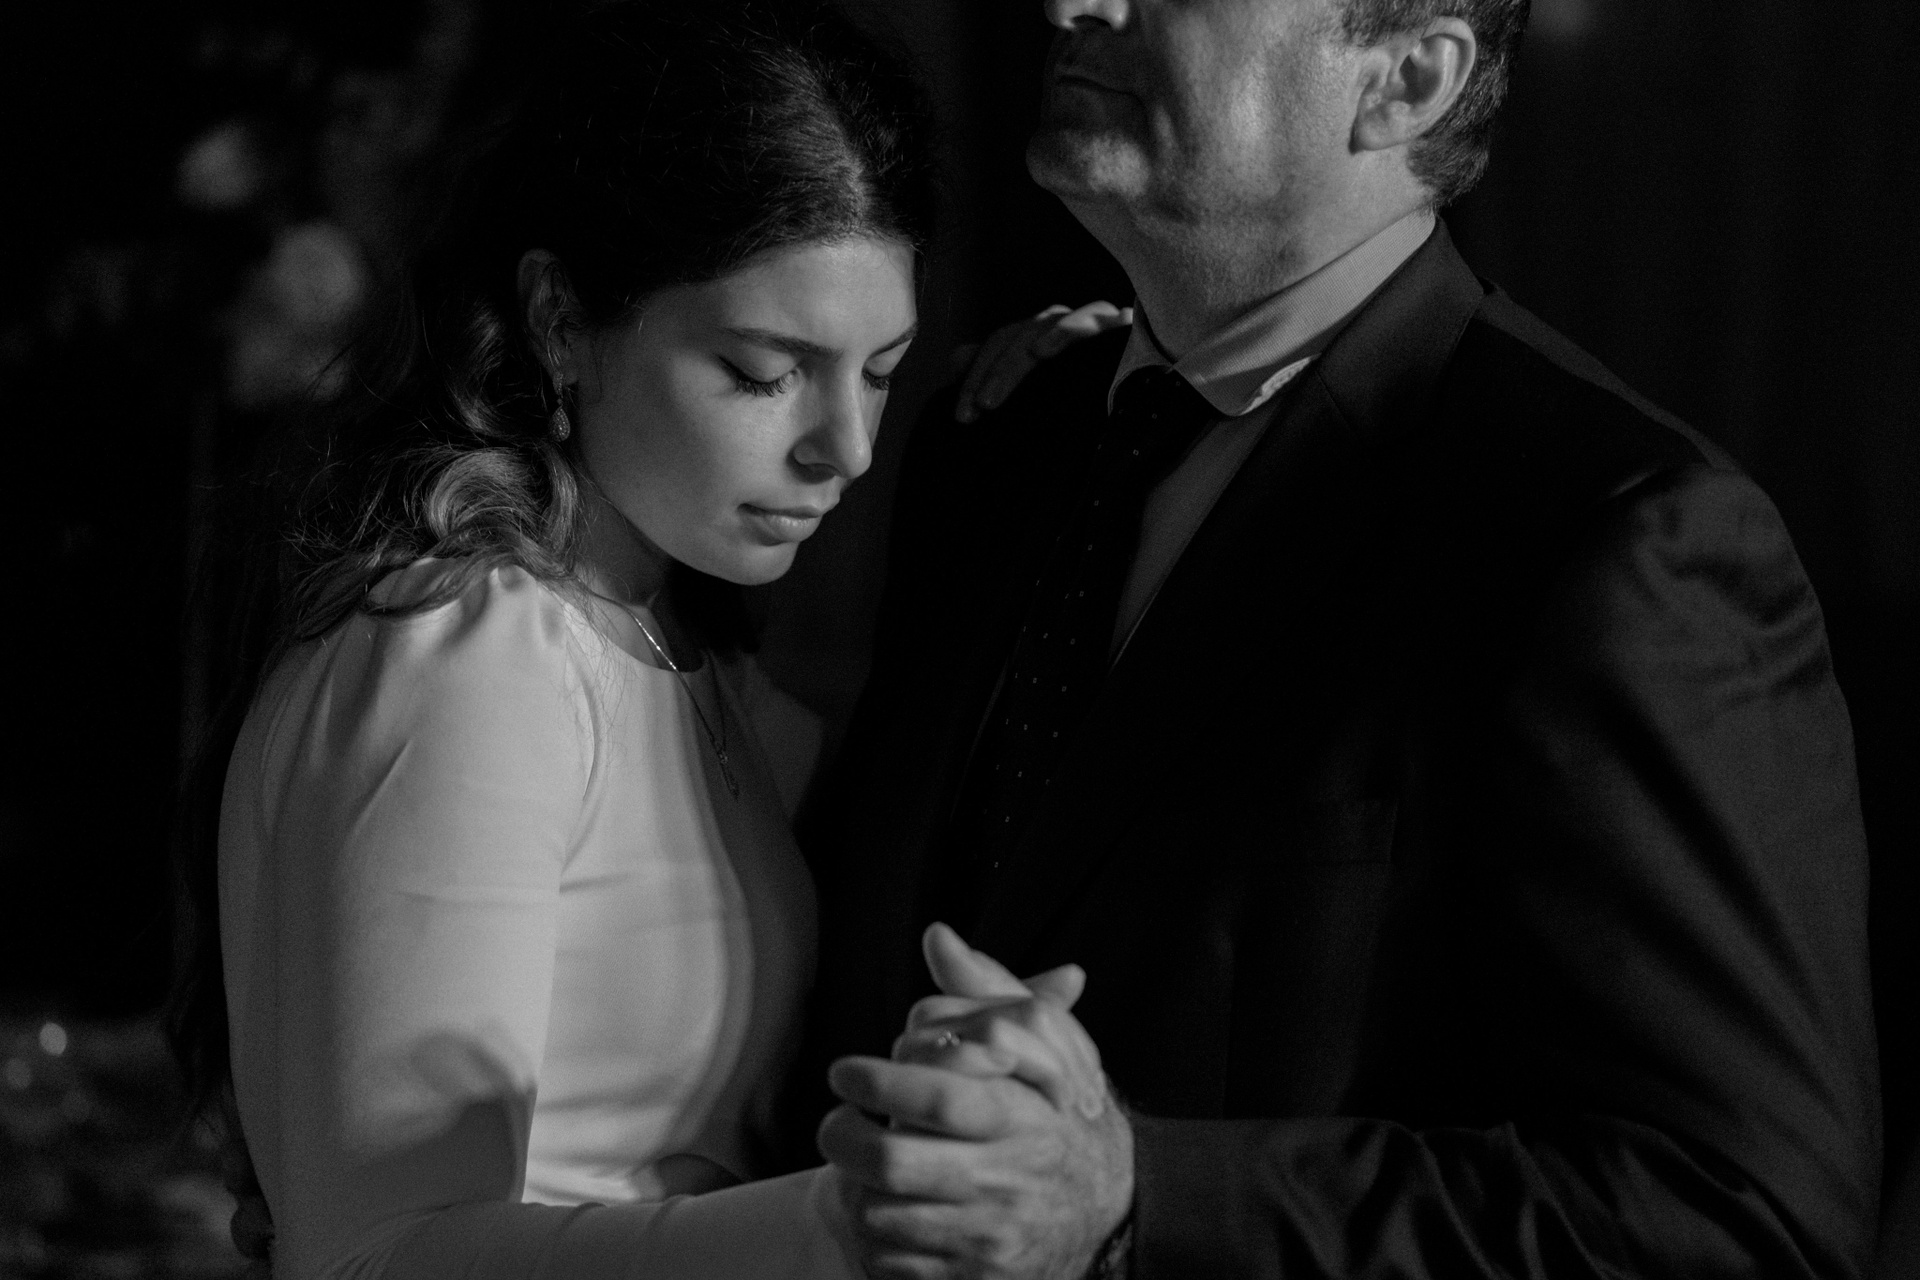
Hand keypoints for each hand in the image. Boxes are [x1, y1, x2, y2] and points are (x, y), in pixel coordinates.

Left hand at [818, 925, 1132, 1279]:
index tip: (845, 1071)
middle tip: (835, 1121)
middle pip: (895, 1163)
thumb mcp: (1043, 1041)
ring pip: (882, 1218)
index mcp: (1022, 1118)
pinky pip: (894, 1267)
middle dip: (844, 1138)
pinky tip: (884, 1210)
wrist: (1112, 1210)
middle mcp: (1007, 1182)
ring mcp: (989, 1239)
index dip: (878, 1081)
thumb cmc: (1061, 1112)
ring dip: (853, 1189)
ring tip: (856, 1166)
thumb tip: (936, 936)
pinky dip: (874, 1241)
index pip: (940, 1098)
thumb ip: (986, 989)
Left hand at [953, 303, 1132, 422]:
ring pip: (1041, 328)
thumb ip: (996, 372)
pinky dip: (1063, 332)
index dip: (974, 377)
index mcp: (1038, 336)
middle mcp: (1060, 323)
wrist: (1156, 400)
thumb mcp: (1039, 394)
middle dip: (988, 376)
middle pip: (1013, 337)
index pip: (998, 345)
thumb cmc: (1091, 396)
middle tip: (975, 412)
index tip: (962, 418)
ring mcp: (1088, 319)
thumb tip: (957, 358)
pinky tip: (1044, 350)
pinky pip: (1088, 320)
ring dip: (1013, 364)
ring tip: (991, 399)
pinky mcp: (1118, 322)